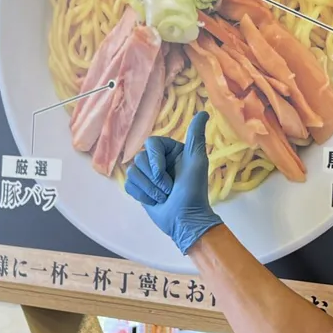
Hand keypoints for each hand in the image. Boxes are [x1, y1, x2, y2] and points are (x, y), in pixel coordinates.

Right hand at [125, 111, 221, 252]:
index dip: (154, 161)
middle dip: (153, 178)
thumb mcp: (196, 161)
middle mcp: (158, 160)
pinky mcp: (139, 189)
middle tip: (168, 189)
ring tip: (163, 197)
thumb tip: (203, 112)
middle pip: (139, 158)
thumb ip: (195, 136)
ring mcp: (147, 175)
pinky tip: (154, 201)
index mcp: (171, 151)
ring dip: (148, 188)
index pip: (150, 144)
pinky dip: (141, 195)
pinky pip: (128, 184)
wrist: (184, 220)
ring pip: (132, 172)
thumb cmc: (193, 190)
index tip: (164, 174)